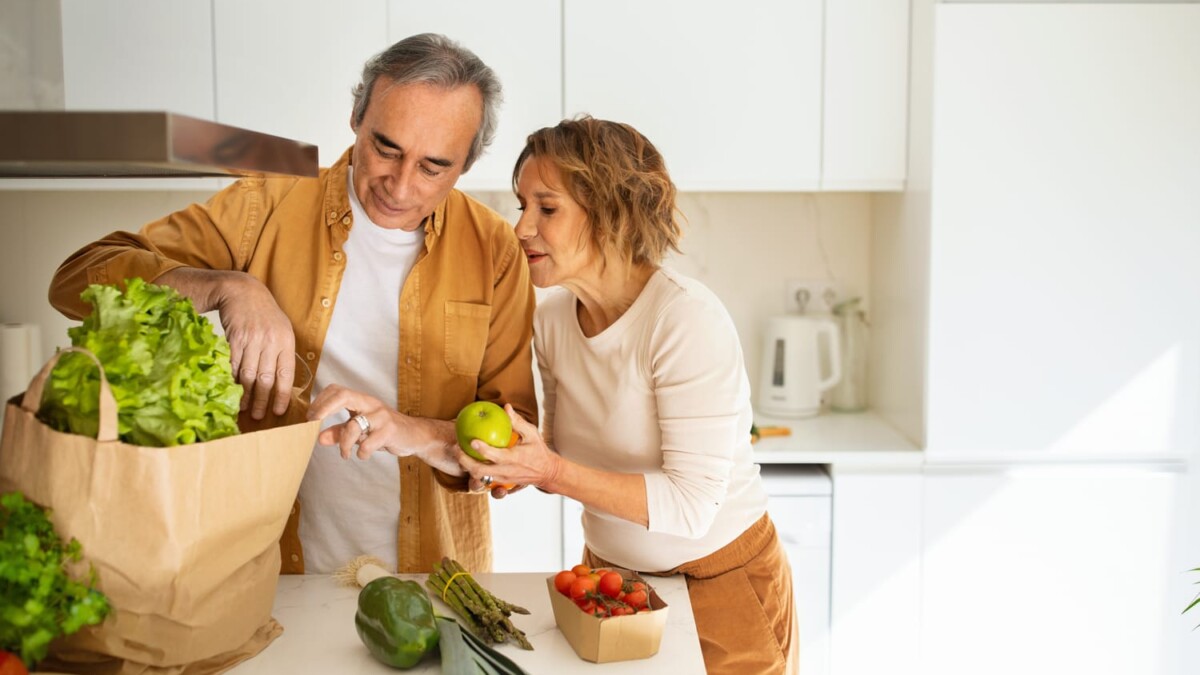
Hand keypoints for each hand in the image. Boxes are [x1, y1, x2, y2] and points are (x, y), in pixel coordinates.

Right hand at [156, 268, 295, 419]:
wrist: (242, 291)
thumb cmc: (263, 313)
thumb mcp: (281, 328)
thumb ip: (282, 352)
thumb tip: (282, 381)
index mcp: (286, 341)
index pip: (285, 374)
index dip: (281, 394)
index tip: (278, 410)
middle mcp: (270, 341)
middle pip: (266, 378)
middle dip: (262, 400)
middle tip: (259, 416)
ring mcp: (251, 339)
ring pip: (249, 374)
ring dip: (246, 394)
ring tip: (244, 408)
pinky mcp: (234, 338)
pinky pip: (233, 364)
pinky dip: (233, 380)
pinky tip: (232, 390)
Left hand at [307, 384, 460, 474]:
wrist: (414, 436)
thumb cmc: (384, 431)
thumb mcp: (361, 431)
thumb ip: (340, 432)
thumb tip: (319, 438)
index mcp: (361, 400)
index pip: (337, 390)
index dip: (320, 401)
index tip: (310, 418)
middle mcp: (371, 403)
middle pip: (343, 395)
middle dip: (324, 409)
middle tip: (313, 424)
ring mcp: (381, 416)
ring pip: (354, 425)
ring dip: (344, 443)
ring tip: (345, 454)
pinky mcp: (390, 430)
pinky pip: (369, 442)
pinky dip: (362, 452)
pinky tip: (363, 455)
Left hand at [456, 404, 561, 497]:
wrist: (545, 472)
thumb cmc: (537, 450)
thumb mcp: (532, 433)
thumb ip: (517, 422)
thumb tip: (505, 407)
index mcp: (514, 458)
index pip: (495, 456)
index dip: (482, 449)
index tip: (472, 440)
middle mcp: (505, 471)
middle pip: (479, 471)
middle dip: (464, 461)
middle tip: (456, 448)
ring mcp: (501, 479)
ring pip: (478, 477)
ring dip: (466, 467)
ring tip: (459, 453)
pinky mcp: (499, 483)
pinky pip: (482, 479)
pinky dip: (472, 471)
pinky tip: (467, 460)